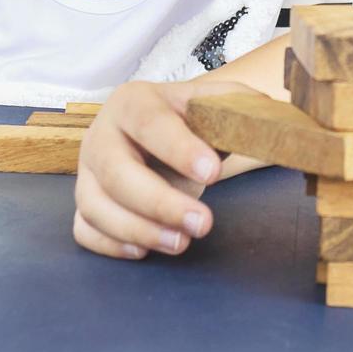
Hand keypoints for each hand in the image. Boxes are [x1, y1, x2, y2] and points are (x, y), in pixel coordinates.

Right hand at [73, 78, 259, 259]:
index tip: (212, 173)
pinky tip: (145, 250)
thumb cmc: (185, 120)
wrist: (156, 132)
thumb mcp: (209, 103)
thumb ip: (237, 103)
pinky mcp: (83, 203)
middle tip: (202, 224)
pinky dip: (110, 244)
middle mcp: (101, 134)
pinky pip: (84, 229)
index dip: (179, 149)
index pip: (150, 123)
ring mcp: (86, 171)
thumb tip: (269, 112)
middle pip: (116, 172)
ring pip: (95, 205)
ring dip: (138, 229)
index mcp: (133, 102)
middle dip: (160, 203)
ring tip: (182, 242)